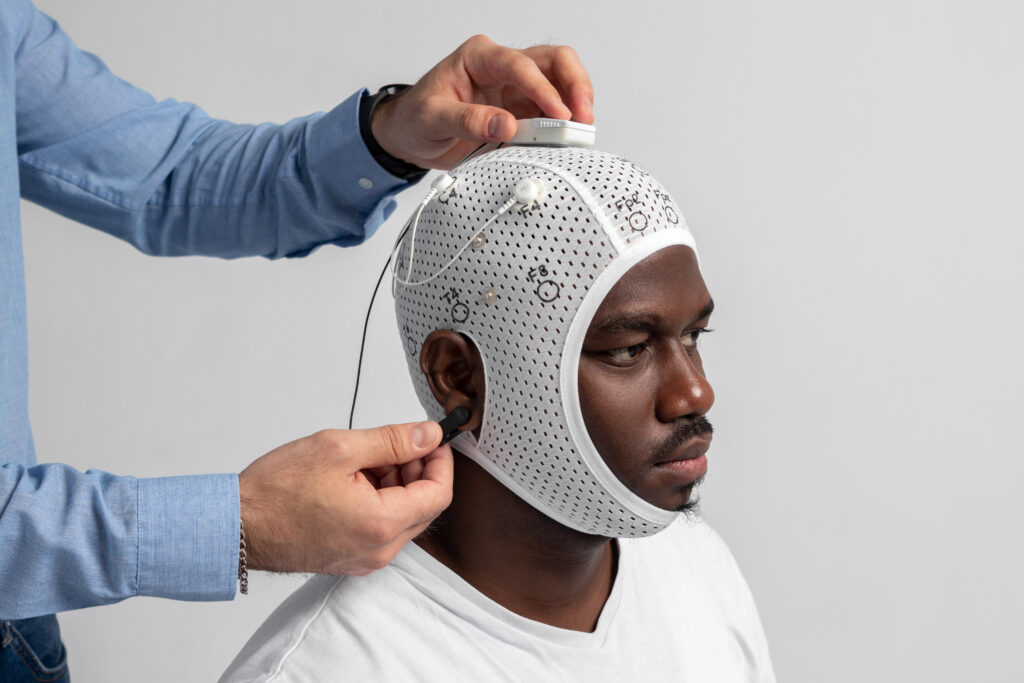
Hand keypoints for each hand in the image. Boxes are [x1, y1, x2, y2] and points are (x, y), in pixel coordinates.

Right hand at [238, 422, 452, 575]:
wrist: (237, 526)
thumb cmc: (276, 492)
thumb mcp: (340, 448)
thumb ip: (392, 440)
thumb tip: (427, 435)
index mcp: (381, 524)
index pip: (439, 493)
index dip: (441, 461)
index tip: (432, 439)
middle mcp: (379, 550)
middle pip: (424, 506)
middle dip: (416, 470)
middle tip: (394, 444)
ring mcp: (365, 559)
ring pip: (402, 516)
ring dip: (395, 484)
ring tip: (363, 460)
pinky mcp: (350, 559)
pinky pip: (381, 527)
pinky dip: (378, 500)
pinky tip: (353, 480)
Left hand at [371, 34, 594, 169]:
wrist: (411, 135)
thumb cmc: (417, 117)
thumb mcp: (433, 118)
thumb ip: (467, 120)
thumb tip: (504, 125)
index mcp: (479, 57)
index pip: (520, 65)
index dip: (543, 89)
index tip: (558, 114)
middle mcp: (503, 67)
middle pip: (554, 61)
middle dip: (575, 85)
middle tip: (582, 116)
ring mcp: (517, 89)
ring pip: (562, 82)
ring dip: (578, 103)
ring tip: (583, 131)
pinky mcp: (524, 112)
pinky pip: (554, 112)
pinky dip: (566, 125)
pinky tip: (569, 140)